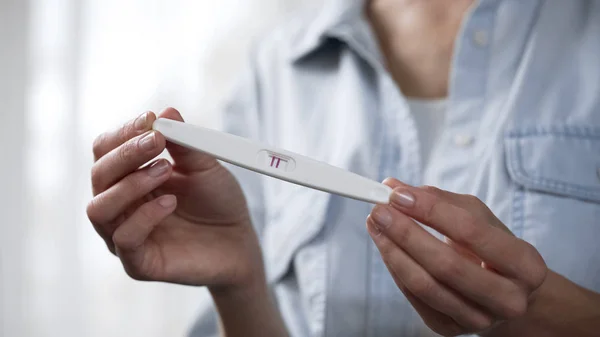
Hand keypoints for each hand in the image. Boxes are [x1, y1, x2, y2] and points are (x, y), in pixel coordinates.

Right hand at [87, 108, 263, 289]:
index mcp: (130, 177)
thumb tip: (167, 111)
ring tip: (165, 170)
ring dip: (130, 183)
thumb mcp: (205, 166)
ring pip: (100, 208)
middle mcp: (121, 205)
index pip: (106, 151)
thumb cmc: (218, 203)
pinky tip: (170, 203)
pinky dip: (144, 216)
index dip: (123, 133)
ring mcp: (126, 235)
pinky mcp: (138, 263)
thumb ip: (185, 142)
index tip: (150, 119)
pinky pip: (124, 238)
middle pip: (98, 174)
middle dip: (125, 153)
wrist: (240, 242)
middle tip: (156, 140)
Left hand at [367, 178, 547, 335]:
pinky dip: (395, 267)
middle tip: (379, 210)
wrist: (504, 293)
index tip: (398, 194)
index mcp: (526, 265)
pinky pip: (414, 297)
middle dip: (405, 233)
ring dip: (392, 250)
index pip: (471, 232)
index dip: (431, 211)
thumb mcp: (478, 217)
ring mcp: (478, 320)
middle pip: (446, 265)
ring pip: (425, 285)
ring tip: (375, 224)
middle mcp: (508, 300)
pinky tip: (385, 245)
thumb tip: (394, 188)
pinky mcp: (450, 329)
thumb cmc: (491, 248)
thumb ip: (438, 200)